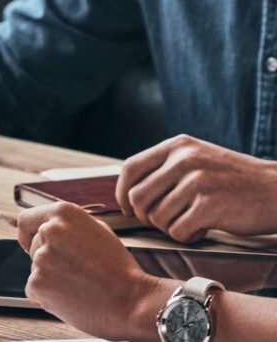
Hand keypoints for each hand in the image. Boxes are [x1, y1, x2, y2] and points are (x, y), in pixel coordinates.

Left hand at [18, 203, 172, 341]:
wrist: (132, 302)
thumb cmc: (119, 269)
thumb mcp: (97, 230)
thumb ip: (68, 225)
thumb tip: (45, 226)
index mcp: (62, 213)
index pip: (25, 220)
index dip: (28, 234)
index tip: (32, 244)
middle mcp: (48, 230)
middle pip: (33, 247)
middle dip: (48, 259)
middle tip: (75, 271)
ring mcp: (41, 257)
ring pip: (36, 269)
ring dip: (51, 278)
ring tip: (79, 285)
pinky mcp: (37, 283)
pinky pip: (34, 290)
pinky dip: (48, 296)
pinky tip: (72, 297)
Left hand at [116, 134, 276, 241]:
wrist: (276, 190)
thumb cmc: (233, 180)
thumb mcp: (197, 158)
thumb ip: (166, 167)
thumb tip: (128, 192)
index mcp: (177, 146)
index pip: (130, 168)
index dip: (122, 192)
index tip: (127, 208)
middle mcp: (183, 160)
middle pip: (138, 197)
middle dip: (145, 216)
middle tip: (164, 222)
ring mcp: (196, 182)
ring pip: (156, 217)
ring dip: (169, 228)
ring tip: (189, 223)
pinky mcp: (209, 206)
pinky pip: (177, 231)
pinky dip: (186, 237)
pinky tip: (201, 230)